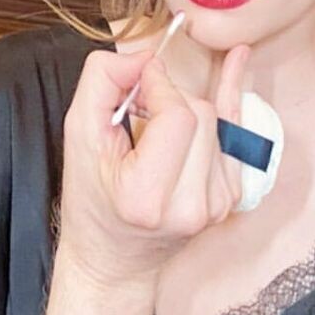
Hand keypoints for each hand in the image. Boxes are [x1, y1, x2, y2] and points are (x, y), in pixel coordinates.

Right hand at [57, 40, 250, 283]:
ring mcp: (216, 205)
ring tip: (154, 123)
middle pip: (201, 115)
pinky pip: (236, 134)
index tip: (138, 79)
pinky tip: (233, 66)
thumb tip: (144, 55)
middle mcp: (190, 206)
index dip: (158, 85)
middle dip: (169, 99)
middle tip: (137, 109)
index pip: (177, 115)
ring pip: (217, 121)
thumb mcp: (77, 137)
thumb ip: (101, 83)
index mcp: (148, 197)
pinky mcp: (230, 197)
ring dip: (187, 109)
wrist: (114, 258)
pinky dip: (225, 105)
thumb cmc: (91, 202)